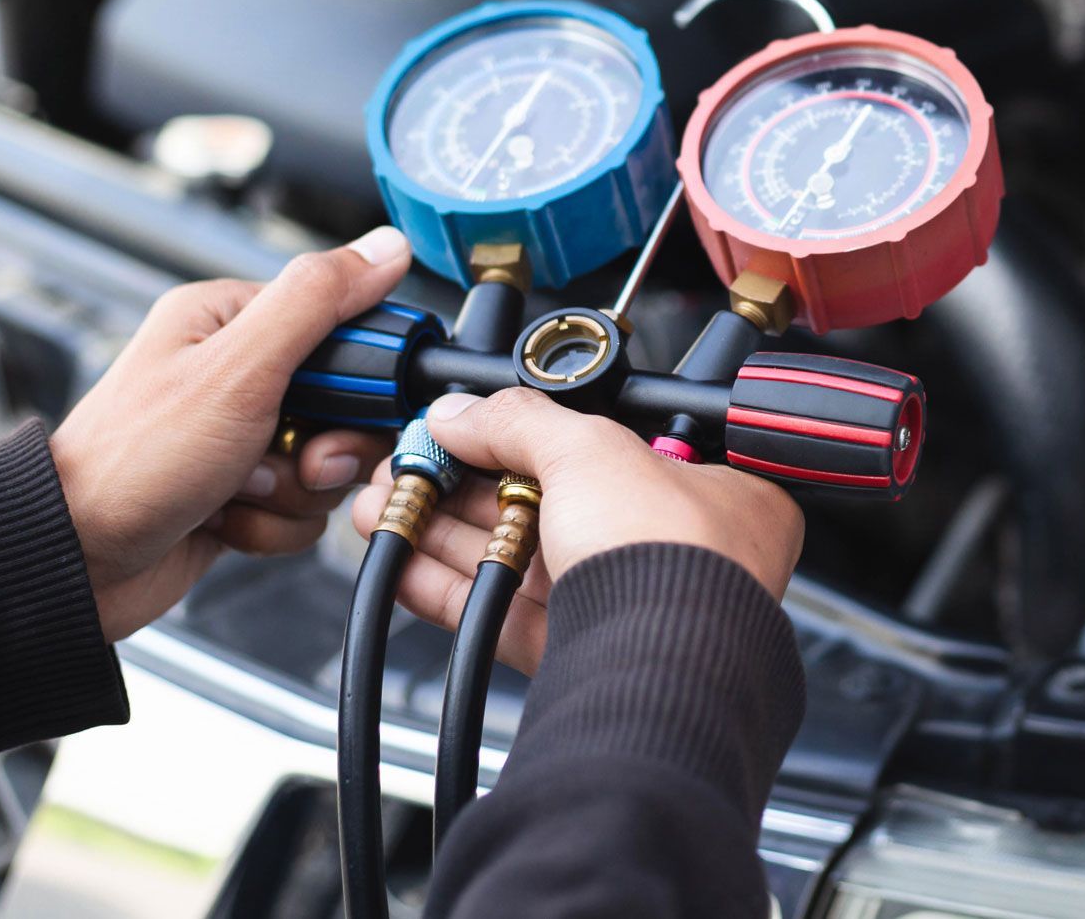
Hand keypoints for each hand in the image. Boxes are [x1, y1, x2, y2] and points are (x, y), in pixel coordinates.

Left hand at [53, 226, 413, 641]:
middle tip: (298, 459)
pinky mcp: (241, 492)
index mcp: (229, 321)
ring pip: (328, 462)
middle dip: (327, 446)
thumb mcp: (237, 368)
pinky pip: (301, 507)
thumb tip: (385, 247)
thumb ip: (316, 301)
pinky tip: (229, 520)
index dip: (363, 374)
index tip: (352, 405)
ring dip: (295, 491)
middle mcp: (235, 375)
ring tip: (242, 491)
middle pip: (345, 404)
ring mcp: (239, 438)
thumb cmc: (132, 460)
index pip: (343, 325)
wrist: (75, 561)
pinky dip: (274, 524)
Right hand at [351, 388, 805, 673]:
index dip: (531, 434)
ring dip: (441, 530)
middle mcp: (668, 548)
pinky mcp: (574, 657)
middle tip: (408, 466)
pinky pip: (499, 615)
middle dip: (463, 483)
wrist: (662, 671)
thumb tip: (460, 413)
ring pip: (515, 559)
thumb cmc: (672, 560)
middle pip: (547, 502)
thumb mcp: (591, 450)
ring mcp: (619, 604)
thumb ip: (518, 422)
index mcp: (704, 488)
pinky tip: (399, 564)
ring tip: (380, 506)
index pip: (605, 445)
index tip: (468, 427)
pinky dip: (444, 588)